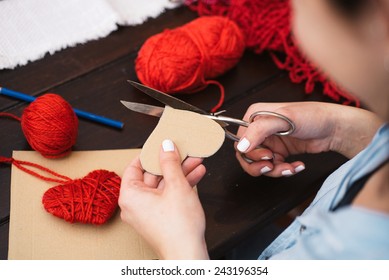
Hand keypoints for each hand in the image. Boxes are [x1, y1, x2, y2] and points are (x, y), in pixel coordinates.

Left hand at [118, 139, 208, 259]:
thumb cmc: (178, 228)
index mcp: (130, 195)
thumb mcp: (176, 186)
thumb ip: (170, 163)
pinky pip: (167, 196)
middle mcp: (135, 204)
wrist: (188, 255)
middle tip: (183, 151)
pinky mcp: (160, 217)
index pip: (135, 166)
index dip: (149, 154)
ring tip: (195, 161)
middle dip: (172, 163)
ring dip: (180, 173)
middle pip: (152, 175)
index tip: (160, 145)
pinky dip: (180, 186)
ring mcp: (148, 212)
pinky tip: (196, 175)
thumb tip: (166, 147)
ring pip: (163, 185)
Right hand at [235, 102, 381, 176]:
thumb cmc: (313, 116)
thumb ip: (259, 131)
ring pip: (260, 165)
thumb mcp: (284, 119)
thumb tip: (241, 146)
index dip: (250, 153)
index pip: (240, 141)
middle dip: (260, 165)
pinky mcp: (280, 152)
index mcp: (255, 116)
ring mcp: (270, 141)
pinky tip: (298, 166)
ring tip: (289, 168)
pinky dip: (285, 170)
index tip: (267, 156)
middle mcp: (260, 130)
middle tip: (272, 166)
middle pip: (247, 156)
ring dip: (274, 170)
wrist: (335, 128)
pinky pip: (274, 167)